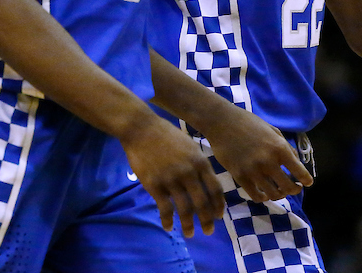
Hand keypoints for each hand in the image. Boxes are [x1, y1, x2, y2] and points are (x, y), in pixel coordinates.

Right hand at [120, 115, 224, 236]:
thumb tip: (207, 184)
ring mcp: (172, 179)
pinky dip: (168, 220)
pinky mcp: (155, 184)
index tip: (219, 217)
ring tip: (190, 234)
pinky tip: (168, 227)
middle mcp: (189, 172)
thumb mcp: (190, 146)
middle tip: (208, 231)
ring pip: (185, 208)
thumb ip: (199, 164)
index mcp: (201, 162)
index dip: (218, 205)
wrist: (142, 129)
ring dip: (188, 224)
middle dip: (207, 220)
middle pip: (202, 202)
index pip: (215, 189)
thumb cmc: (167, 136)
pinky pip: (165, 208)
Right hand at [204, 107, 312, 201]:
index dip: (306, 180)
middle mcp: (268, 161)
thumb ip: (285, 146)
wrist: (222, 122)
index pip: (299, 171)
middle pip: (288, 187)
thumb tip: (296, 161)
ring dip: (279, 195)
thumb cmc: (249, 122)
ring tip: (279, 191)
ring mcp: (253, 171)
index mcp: (279, 147)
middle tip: (295, 189)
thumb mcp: (272, 130)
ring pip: (273, 194)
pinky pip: (256, 195)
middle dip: (294, 190)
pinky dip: (263, 197)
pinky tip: (265, 194)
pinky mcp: (240, 177)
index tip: (308, 183)